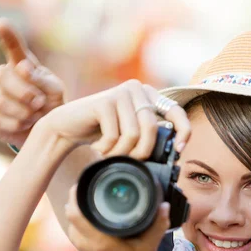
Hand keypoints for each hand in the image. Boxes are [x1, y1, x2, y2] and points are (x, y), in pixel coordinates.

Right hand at [0, 18, 65, 147]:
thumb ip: (43, 80)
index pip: (13, 47)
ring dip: (20, 111)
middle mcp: (5, 76)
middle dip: (22, 92)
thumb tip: (23, 68)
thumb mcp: (55, 93)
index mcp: (23, 66)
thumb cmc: (51, 108)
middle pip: (0, 74)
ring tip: (34, 116)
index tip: (1, 25)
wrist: (44, 134)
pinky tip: (21, 124)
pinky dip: (10, 123)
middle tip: (39, 103)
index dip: (7, 36)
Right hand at [39, 79, 190, 156]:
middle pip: (152, 128)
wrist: (67, 127)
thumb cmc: (102, 133)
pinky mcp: (104, 101)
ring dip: (122, 152)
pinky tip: (98, 147)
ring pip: (133, 134)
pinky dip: (107, 149)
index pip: (176, 110)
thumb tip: (176, 151)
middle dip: (143, 152)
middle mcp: (138, 89)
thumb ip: (150, 135)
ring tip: (110, 154)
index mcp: (149, 96)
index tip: (180, 150)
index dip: (183, 130)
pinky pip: (115, 135)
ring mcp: (121, 92)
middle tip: (130, 161)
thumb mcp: (131, 133)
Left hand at [65, 185, 169, 250]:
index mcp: (100, 240)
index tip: (89, 178)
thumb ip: (158, 224)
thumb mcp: (150, 246)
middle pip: (71, 209)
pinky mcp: (78, 243)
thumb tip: (164, 205)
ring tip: (92, 189)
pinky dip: (79, 210)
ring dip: (78, 201)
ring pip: (70, 214)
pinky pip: (73, 221)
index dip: (79, 192)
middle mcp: (85, 241)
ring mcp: (79, 242)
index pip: (77, 211)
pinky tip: (90, 203)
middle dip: (79, 192)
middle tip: (93, 180)